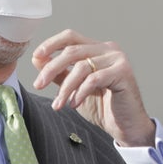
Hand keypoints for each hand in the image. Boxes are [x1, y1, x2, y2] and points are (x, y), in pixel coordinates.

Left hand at [31, 29, 156, 146]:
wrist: (126, 126)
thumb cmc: (103, 107)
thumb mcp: (74, 88)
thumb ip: (60, 73)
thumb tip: (38, 59)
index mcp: (97, 49)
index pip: (71, 37)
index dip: (51, 44)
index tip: (36, 56)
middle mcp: (109, 49)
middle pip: (72, 51)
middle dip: (51, 68)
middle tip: (39, 85)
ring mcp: (118, 59)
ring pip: (81, 67)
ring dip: (65, 87)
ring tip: (59, 104)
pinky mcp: (123, 72)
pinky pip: (94, 79)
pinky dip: (80, 92)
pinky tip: (75, 104)